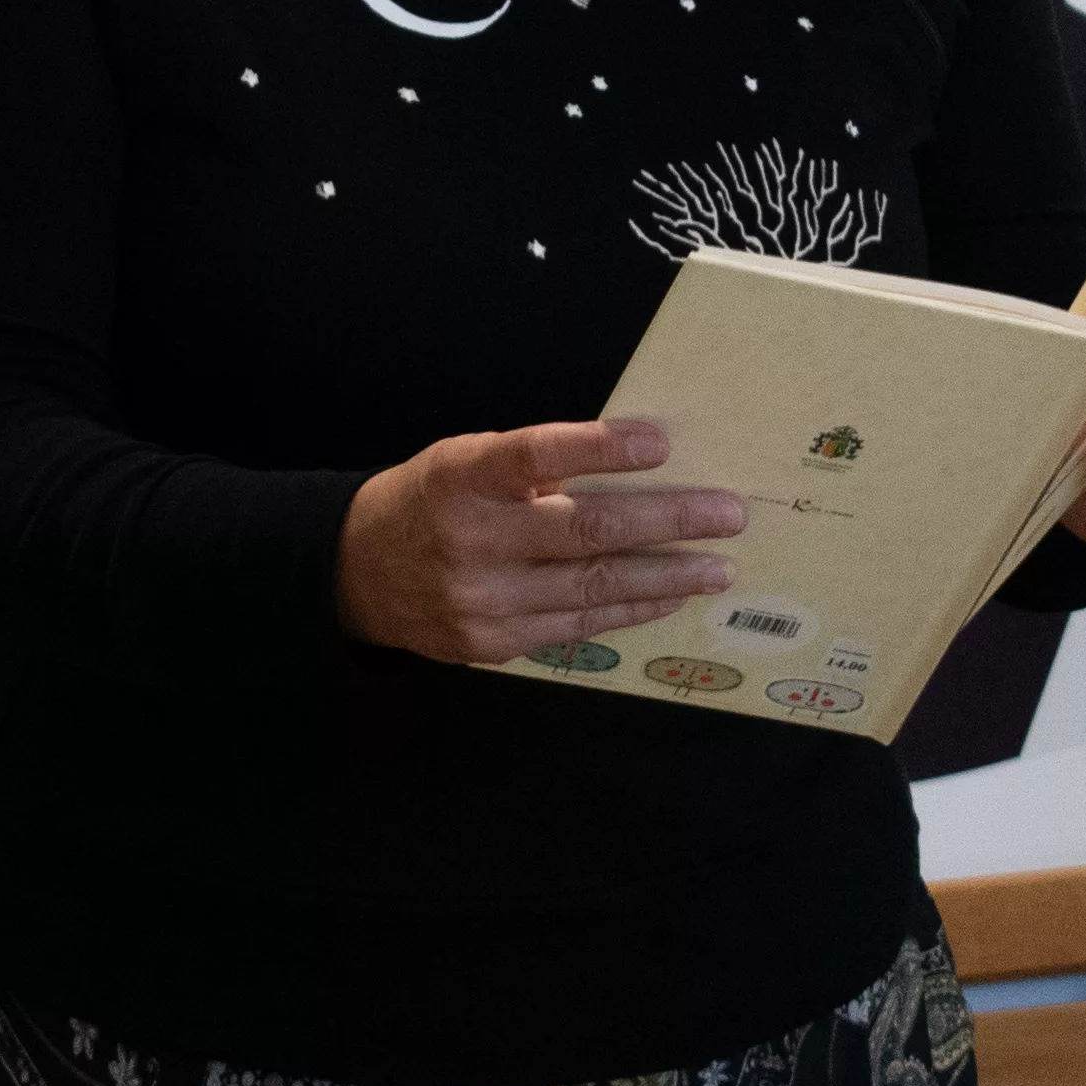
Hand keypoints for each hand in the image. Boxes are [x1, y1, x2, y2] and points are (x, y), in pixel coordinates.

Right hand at [337, 421, 749, 664]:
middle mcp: (469, 541)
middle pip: (584, 530)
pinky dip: (630, 609)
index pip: (537, 456)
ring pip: (592, 588)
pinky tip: (668, 595)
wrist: (358, 573)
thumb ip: (535, 466)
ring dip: (666, 576)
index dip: (601, 448)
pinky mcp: (493, 644)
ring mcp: (481, 601)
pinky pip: (578, 626)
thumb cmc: (432, 501)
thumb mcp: (467, 461)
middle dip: (667, 522)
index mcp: (461, 479)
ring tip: (717, 566)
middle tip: (727, 514)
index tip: (661, 442)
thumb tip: (637, 464)